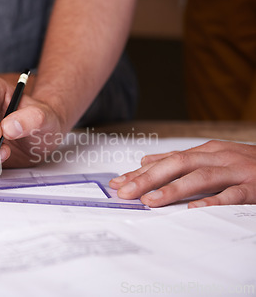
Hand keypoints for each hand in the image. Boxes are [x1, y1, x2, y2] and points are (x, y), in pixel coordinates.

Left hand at [109, 140, 255, 207]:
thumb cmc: (244, 164)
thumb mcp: (210, 157)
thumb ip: (178, 160)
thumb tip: (145, 160)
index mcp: (205, 151)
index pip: (166, 160)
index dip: (141, 172)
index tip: (118, 183)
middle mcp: (217, 157)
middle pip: (177, 165)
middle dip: (148, 178)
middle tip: (126, 193)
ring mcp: (236, 171)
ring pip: (201, 177)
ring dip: (174, 188)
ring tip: (151, 201)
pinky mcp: (254, 186)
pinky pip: (232, 195)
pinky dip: (213, 201)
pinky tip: (195, 209)